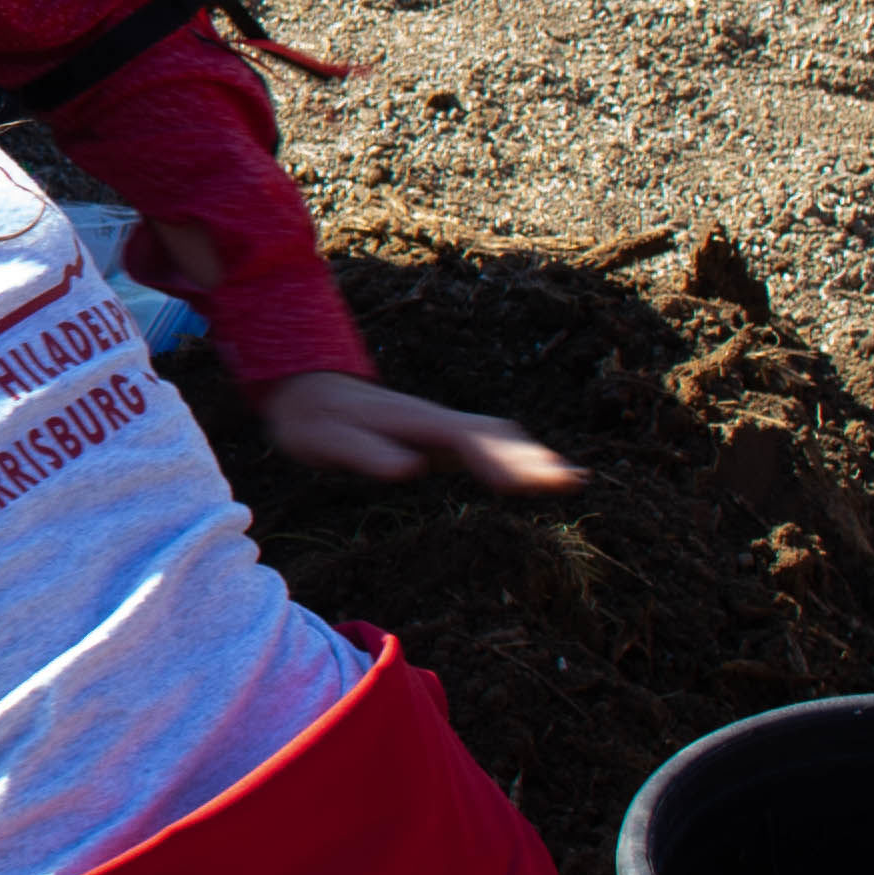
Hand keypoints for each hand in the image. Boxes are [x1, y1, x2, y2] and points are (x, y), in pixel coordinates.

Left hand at [258, 368, 582, 494]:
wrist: (305, 389)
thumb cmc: (313, 419)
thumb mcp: (325, 438)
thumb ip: (363, 452)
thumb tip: (409, 468)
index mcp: (413, 422)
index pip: (464, 441)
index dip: (492, 460)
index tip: (517, 485)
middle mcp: (434, 420)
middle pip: (493, 436)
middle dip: (529, 458)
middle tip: (568, 482)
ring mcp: (439, 427)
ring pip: (496, 436)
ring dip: (530, 456)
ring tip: (569, 480)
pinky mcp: (438, 437)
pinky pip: (486, 443)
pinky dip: (517, 456)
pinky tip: (537, 473)